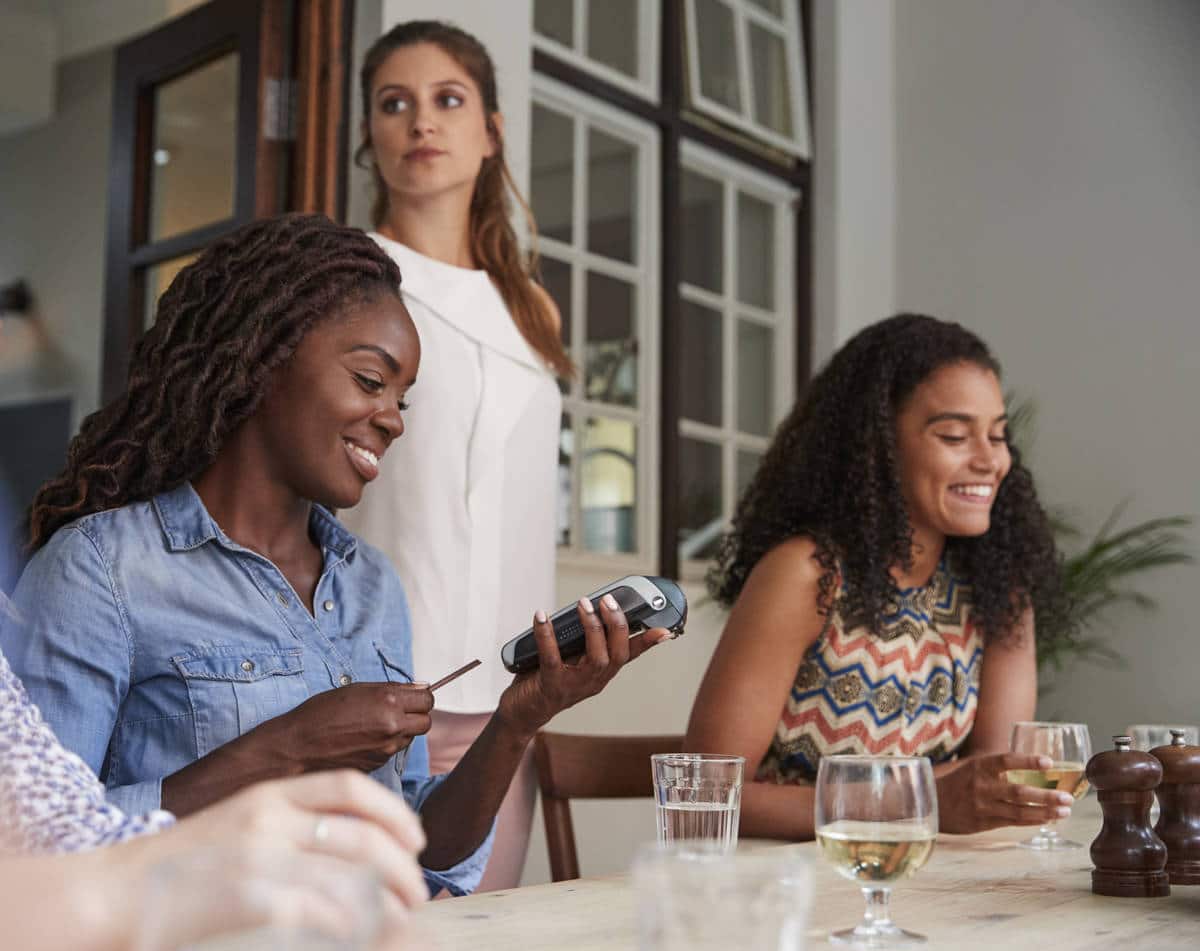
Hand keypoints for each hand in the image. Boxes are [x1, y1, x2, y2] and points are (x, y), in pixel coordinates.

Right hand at [172, 770, 428, 912]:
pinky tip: (360, 931)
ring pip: (351, 873)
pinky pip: (321, 907)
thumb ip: (287, 822)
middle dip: (403, 863)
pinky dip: (351, 920)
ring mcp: (260, 855)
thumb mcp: (238, 822)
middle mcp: (269, 816)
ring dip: (388, 898)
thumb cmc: (179, 865)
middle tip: (418, 889)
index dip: (394, 812)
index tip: (415, 838)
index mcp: (269, 793)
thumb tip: (352, 843)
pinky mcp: (249, 896)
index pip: (351, 787)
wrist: (112, 892)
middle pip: (363, 833)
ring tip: (402, 916)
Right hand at [253, 682, 433, 773]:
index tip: (412, 697)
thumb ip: (389, 689)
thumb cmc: (319, 714)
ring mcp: (386, 748)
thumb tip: (416, 688)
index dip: (420, 697)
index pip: (427, 699)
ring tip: (375, 726)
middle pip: (426, 721)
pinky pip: (393, 751)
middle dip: (416, 715)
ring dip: (402, 731)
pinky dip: (387, 745)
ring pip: (411, 738)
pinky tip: (365, 740)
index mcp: (387, 702)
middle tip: (399, 712)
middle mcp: (392, 726)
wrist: (296, 748)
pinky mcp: (379, 765)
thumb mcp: (355, 689)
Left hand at [495, 595, 670, 736]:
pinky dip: (546, 635)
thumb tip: (588, 607)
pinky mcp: (550, 686)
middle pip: (617, 654)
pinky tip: (541, 617)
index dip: (648, 643)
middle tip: (608, 601)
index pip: (629, 655)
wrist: (522, 713)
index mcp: (601, 672)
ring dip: (591, 628)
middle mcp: (593, 680)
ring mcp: (574, 685)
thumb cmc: (546, 680)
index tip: (665, 629)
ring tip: (584, 604)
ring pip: (596, 658)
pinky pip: (552, 658)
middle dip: (616, 625)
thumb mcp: (572, 660)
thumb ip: (583, 641)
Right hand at [936, 752, 1073, 833]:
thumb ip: (998, 768)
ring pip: (1019, 810)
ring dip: (1045, 812)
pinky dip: (1032, 820)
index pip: (1006, 760)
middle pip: (1019, 792)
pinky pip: (1013, 822)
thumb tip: (1034, 766)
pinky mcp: (983, 823)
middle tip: (1067, 798)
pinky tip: (1047, 819)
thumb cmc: (959, 782)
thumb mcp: (973, 767)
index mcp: (979, 766)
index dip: (1028, 761)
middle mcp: (982, 786)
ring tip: (1064, 810)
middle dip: (1046, 796)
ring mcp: (983, 806)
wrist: (931, 804)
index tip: (1049, 763)